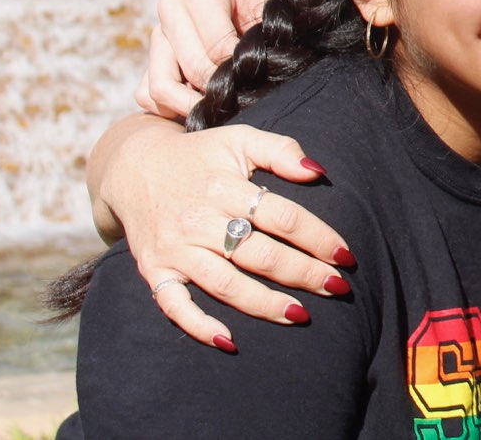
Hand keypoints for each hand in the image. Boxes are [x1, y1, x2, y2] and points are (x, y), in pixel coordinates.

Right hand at [95, 119, 352, 350]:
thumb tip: (318, 172)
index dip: (319, 237)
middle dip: (303, 274)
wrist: (133, 167)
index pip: (284, 217)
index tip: (347, 256)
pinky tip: (229, 341)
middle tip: (338, 288)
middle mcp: (199, 221)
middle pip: (260, 254)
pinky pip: (174, 305)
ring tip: (301, 315)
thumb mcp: (240, 139)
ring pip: (225, 284)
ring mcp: (175, 249)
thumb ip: (281, 150)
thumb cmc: (200, 155)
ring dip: (265, 304)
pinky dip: (198, 326)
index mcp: (224, 187)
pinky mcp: (154, 271)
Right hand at [137, 0, 282, 119]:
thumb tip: (249, 73)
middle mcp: (171, 8)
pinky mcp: (148, 59)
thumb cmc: (265, 17)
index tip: (257, 77)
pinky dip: (171, 108)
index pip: (216, 49)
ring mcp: (156, 34)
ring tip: (221, 106)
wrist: (250, 10)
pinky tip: (200, 103)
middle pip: (192, 69)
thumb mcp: (271, 21)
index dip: (239, 71)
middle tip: (242, 98)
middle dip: (218, 89)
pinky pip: (147, 96)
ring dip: (192, 104)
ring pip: (161, 87)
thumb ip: (260, 42)